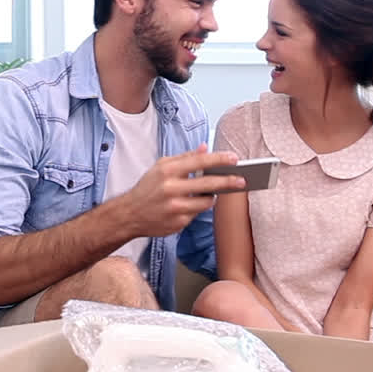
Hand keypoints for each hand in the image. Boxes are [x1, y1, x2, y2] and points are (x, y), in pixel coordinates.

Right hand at [117, 145, 243, 236]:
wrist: (129, 214)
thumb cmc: (147, 188)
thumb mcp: (161, 167)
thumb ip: (184, 158)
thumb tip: (205, 148)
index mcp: (167, 171)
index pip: (199, 162)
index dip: (219, 160)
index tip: (235, 159)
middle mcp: (171, 189)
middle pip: (208, 184)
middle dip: (228, 181)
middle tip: (242, 180)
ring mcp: (175, 208)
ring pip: (206, 202)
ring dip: (211, 197)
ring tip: (209, 193)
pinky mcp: (178, 223)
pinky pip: (197, 214)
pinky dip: (196, 209)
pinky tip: (187, 206)